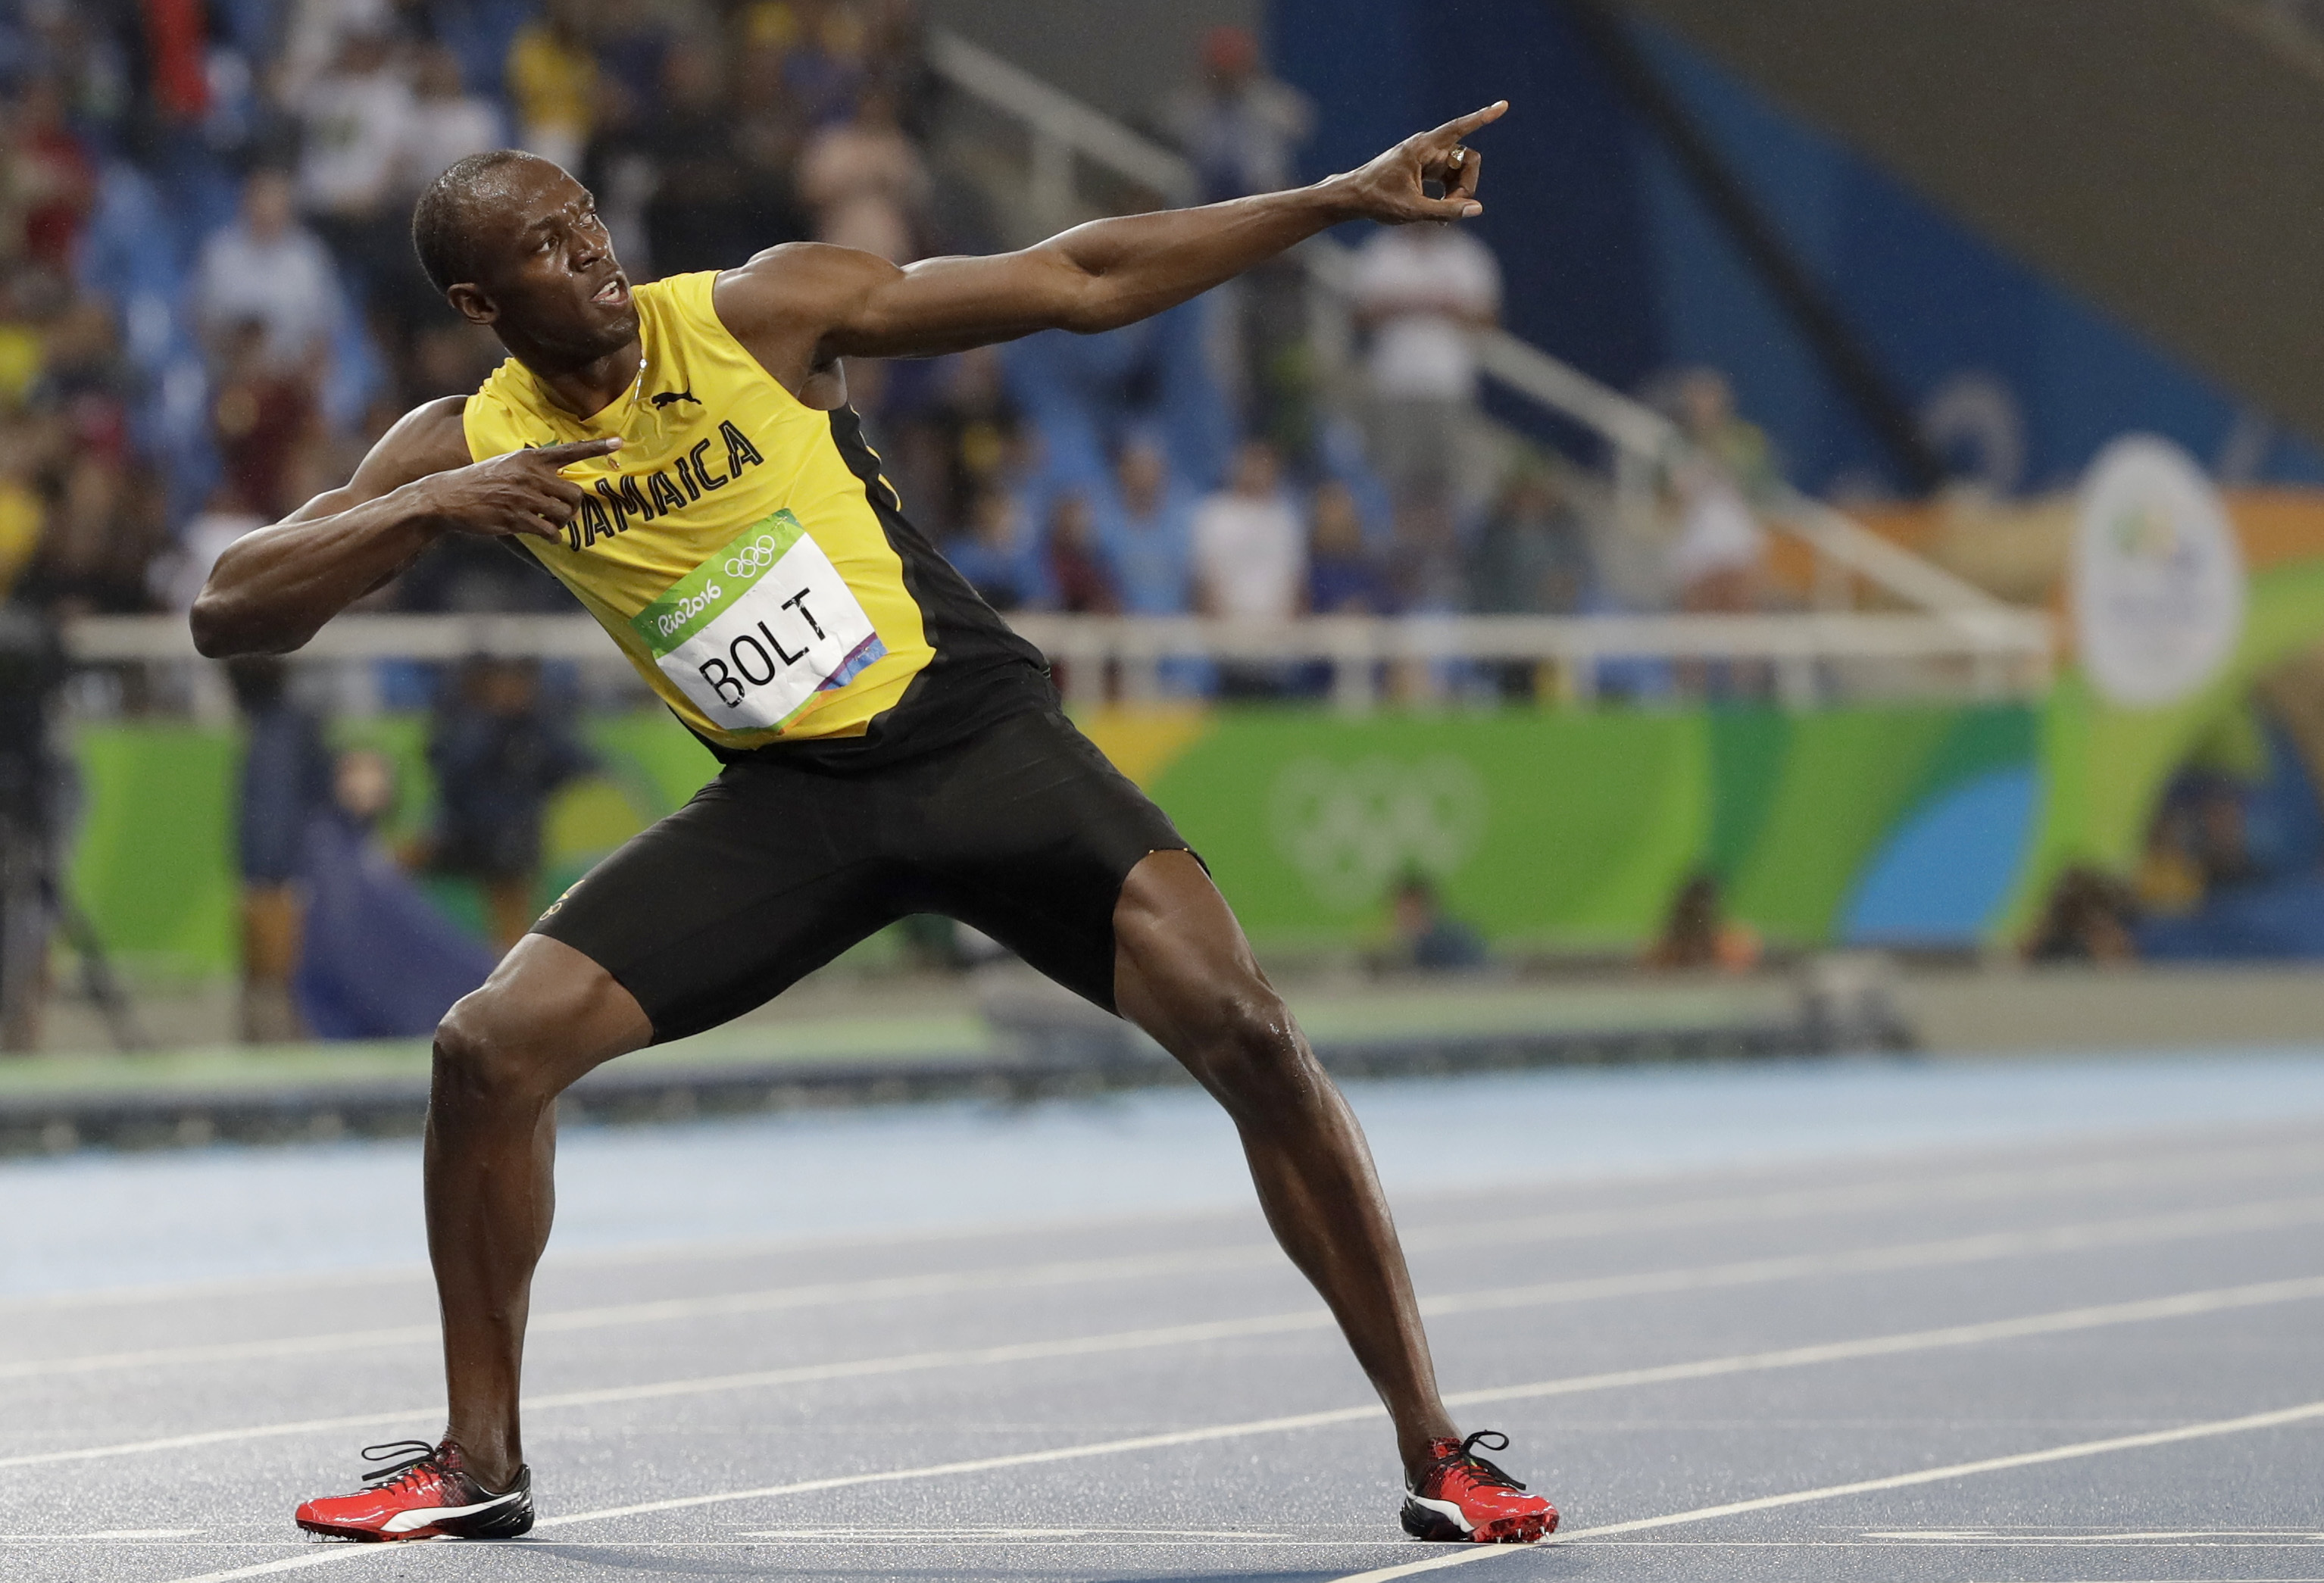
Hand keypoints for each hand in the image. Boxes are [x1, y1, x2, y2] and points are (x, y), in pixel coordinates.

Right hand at [409, 437, 623, 540]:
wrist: (449, 496)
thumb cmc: (483, 481)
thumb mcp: (509, 465)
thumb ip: (536, 470)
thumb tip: (563, 481)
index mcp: (530, 458)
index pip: (570, 451)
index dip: (596, 448)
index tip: (619, 443)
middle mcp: (530, 475)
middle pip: (575, 494)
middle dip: (573, 507)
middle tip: (562, 512)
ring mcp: (523, 496)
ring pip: (565, 514)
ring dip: (563, 523)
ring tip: (551, 523)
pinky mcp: (516, 518)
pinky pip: (550, 531)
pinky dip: (554, 537)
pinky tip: (548, 537)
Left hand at [1335, 101, 1505, 224]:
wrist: (1352, 198)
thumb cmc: (1377, 200)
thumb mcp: (1412, 210)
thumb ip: (1446, 211)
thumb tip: (1477, 209)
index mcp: (1423, 147)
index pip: (1460, 128)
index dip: (1483, 118)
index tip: (1503, 106)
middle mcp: (1427, 148)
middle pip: (1467, 161)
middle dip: (1466, 186)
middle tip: (1451, 211)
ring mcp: (1427, 158)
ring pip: (1459, 172)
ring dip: (1457, 194)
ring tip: (1442, 217)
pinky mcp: (1425, 168)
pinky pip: (1449, 178)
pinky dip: (1449, 196)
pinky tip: (1441, 215)